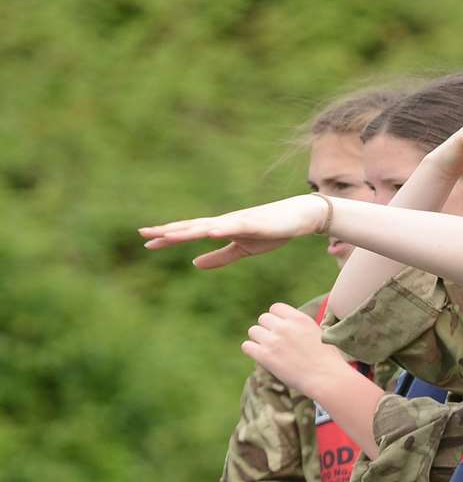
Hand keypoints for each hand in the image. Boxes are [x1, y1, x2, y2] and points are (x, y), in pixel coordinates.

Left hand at [140, 194, 329, 268]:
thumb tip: (193, 264)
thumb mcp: (243, 250)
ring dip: (187, 230)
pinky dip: (219, 229)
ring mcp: (238, 221)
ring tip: (168, 234)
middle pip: (191, 226)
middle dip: (168, 231)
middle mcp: (224, 222)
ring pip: (207, 226)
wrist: (299, 217)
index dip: (168, 238)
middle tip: (143, 233)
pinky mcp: (254, 223)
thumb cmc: (273, 231)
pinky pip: (233, 227)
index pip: (189, 233)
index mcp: (220, 229)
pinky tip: (207, 232)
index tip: (147, 242)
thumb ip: (219, 257)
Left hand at [241, 303, 352, 397]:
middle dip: (267, 328)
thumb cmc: (327, 359)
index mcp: (299, 318)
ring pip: (253, 331)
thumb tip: (290, 325)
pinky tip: (261, 356)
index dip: (276, 318)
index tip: (280, 327)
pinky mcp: (265, 356)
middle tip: (275, 341)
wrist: (326, 377)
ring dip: (259, 339)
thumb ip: (301, 326)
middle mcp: (285, 326)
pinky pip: (247, 346)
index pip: (276, 308)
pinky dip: (252, 350)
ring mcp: (274, 341)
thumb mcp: (318, 333)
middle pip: (263, 318)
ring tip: (269, 349)